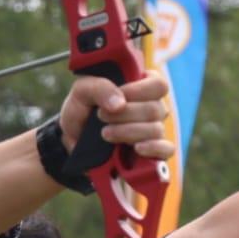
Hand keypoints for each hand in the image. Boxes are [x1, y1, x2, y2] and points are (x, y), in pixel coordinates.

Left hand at [58, 69, 174, 160]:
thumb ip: (99, 88)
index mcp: (141, 87)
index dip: (139, 91)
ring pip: (156, 130)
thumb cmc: (81, 110)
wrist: (71, 141)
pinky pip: (166, 150)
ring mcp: (154, 131)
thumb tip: (120, 104)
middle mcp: (152, 108)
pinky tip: (136, 148)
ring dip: (128, 132)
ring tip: (105, 134)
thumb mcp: (82, 92)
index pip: (158, 84)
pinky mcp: (152, 153)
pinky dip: (153, 148)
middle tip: (101, 117)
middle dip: (126, 114)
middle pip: (155, 109)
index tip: (118, 97)